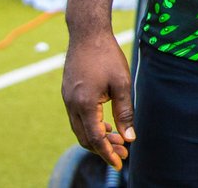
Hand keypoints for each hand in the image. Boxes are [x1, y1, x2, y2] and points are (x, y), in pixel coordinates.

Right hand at [61, 33, 134, 169]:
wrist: (87, 34)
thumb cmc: (107, 56)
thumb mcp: (121, 84)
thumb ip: (125, 112)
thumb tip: (129, 137)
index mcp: (84, 104)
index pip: (95, 138)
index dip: (107, 153)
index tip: (120, 163)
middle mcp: (71, 104)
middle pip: (85, 137)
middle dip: (104, 148)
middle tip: (124, 152)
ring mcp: (67, 99)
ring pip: (80, 129)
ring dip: (98, 137)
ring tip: (118, 140)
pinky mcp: (68, 93)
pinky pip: (78, 118)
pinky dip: (91, 125)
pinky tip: (106, 125)